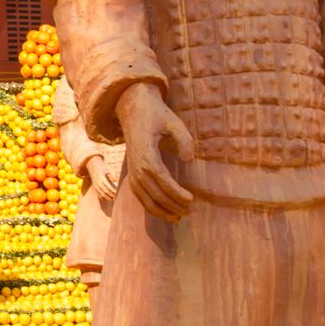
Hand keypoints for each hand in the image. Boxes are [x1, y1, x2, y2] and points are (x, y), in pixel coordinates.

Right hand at [81, 154, 119, 206]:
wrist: (93, 167)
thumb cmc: (103, 169)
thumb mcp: (108, 170)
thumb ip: (112, 175)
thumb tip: (115, 181)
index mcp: (102, 179)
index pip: (109, 188)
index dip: (113, 191)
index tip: (117, 193)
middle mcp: (98, 184)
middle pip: (106, 192)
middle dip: (111, 196)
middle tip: (116, 197)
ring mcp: (96, 187)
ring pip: (102, 195)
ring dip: (108, 198)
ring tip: (113, 199)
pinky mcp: (95, 188)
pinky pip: (99, 195)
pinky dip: (103, 198)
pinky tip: (108, 199)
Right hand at [115, 82, 194, 221]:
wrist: (132, 109)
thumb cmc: (156, 115)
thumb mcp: (173, 122)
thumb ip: (184, 140)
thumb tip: (189, 159)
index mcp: (146, 156)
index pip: (163, 182)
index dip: (177, 194)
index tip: (192, 199)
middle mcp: (136, 168)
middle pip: (155, 195)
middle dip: (173, 205)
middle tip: (190, 209)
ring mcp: (132, 172)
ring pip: (145, 199)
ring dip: (162, 211)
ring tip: (179, 216)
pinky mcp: (132, 173)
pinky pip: (140, 196)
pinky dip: (151, 207)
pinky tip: (164, 212)